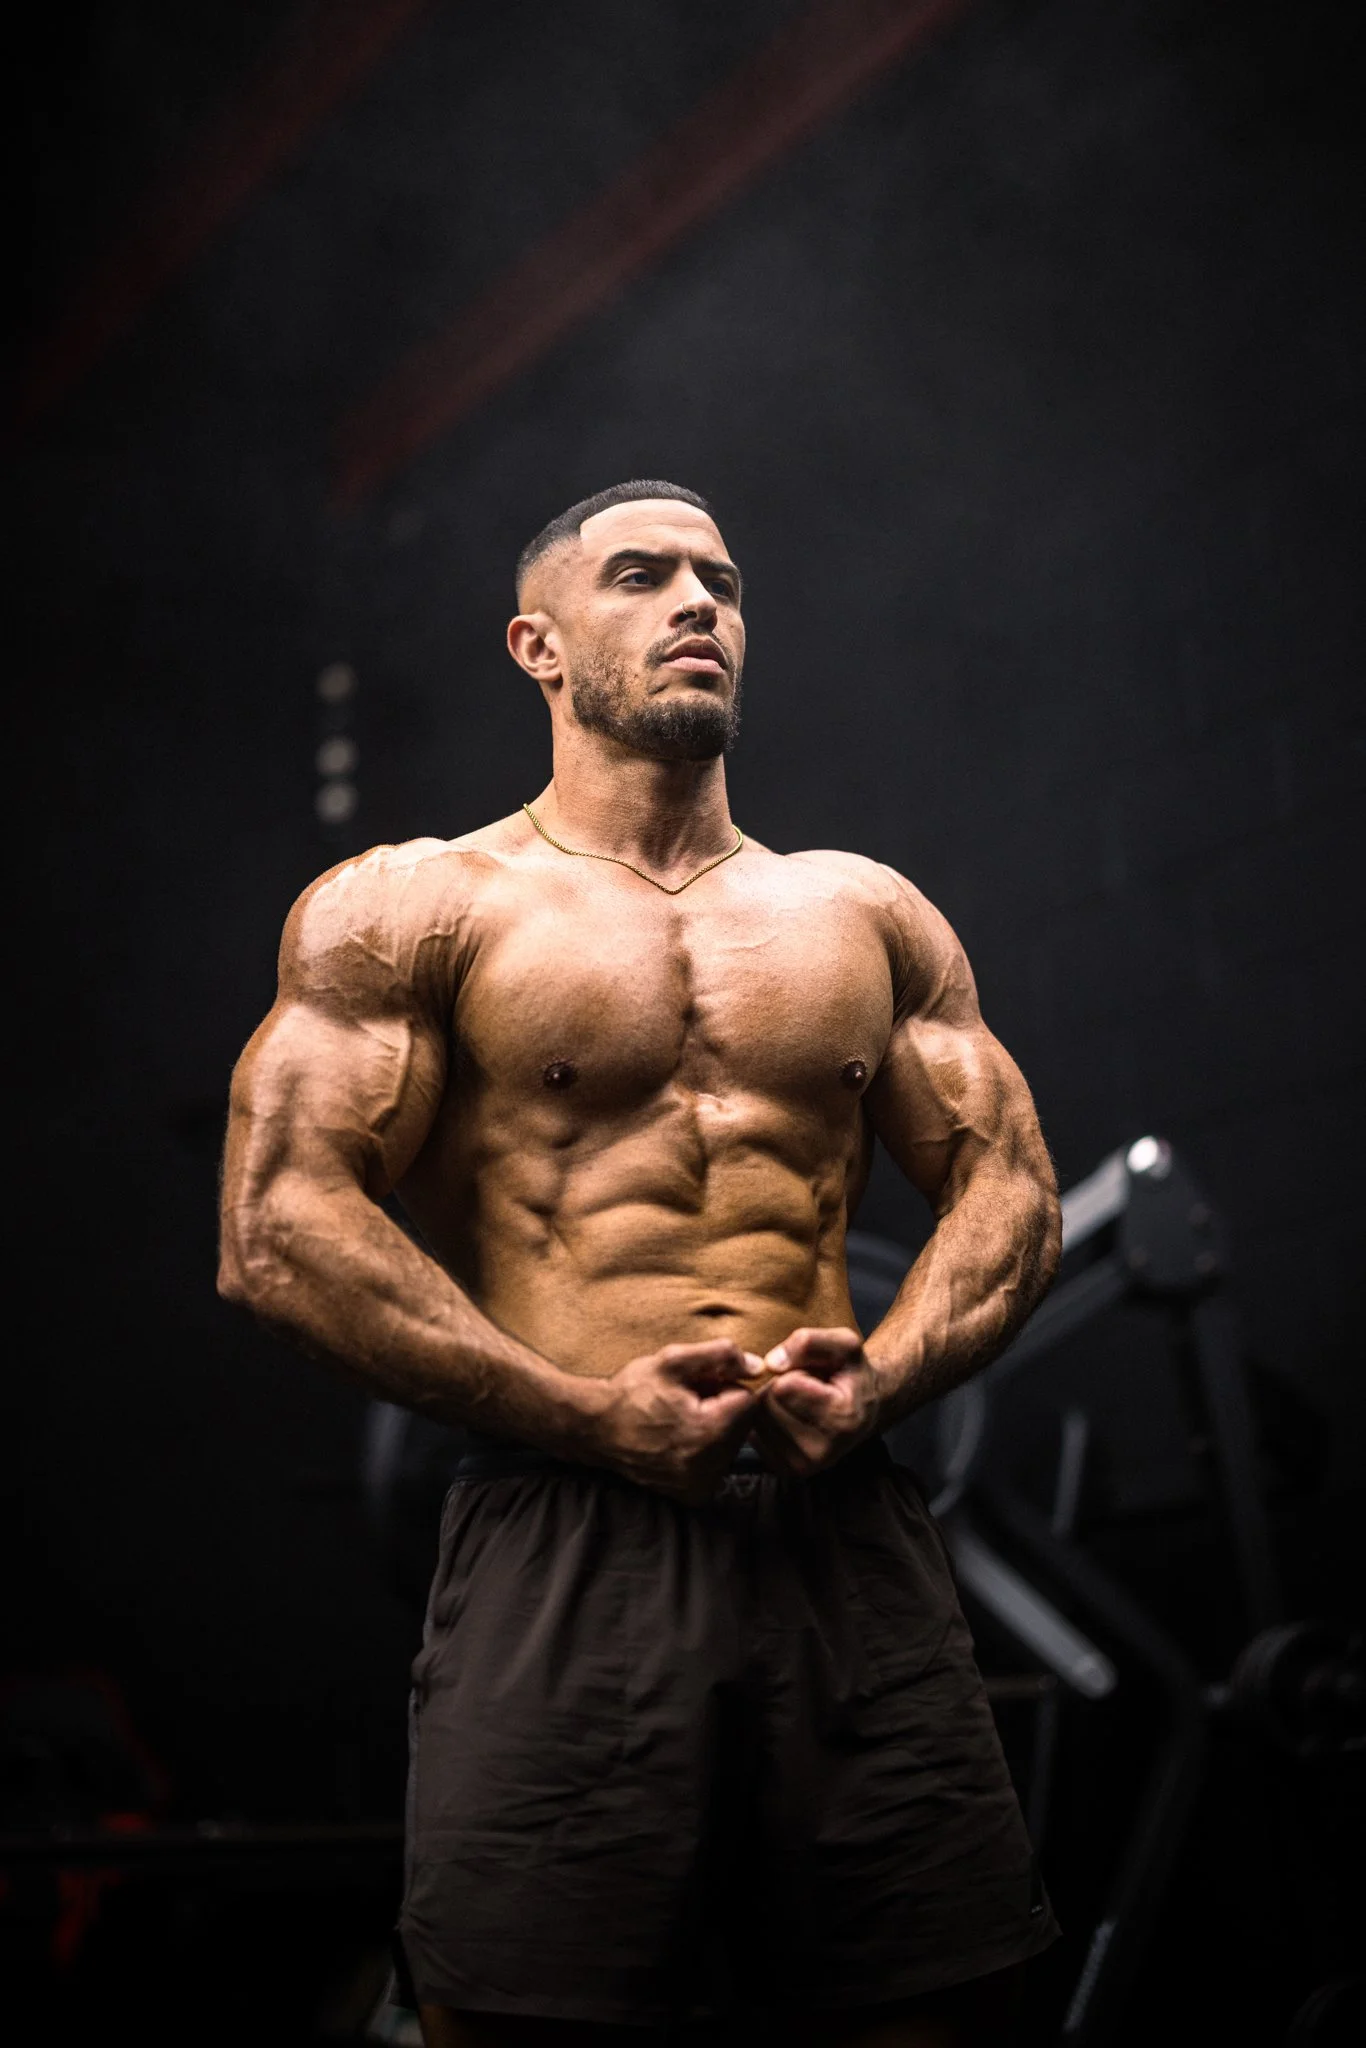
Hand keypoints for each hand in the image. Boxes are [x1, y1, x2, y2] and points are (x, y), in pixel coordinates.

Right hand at [588, 1340, 766, 1501]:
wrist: (595, 1428)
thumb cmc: (632, 1391)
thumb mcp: (674, 1360)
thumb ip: (721, 1355)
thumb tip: (760, 1366)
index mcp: (708, 1431)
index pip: (747, 1400)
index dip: (724, 1385)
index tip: (698, 1385)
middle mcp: (708, 1465)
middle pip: (742, 1425)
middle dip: (722, 1407)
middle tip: (687, 1400)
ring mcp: (699, 1484)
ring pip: (732, 1444)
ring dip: (715, 1428)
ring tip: (681, 1418)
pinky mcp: (693, 1494)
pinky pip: (718, 1463)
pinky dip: (706, 1449)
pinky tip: (679, 1439)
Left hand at [750, 1326, 882, 1477]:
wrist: (864, 1408)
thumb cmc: (851, 1372)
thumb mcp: (842, 1343)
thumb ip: (809, 1342)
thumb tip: (771, 1363)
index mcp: (841, 1419)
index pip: (784, 1387)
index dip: (794, 1372)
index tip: (813, 1376)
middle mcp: (822, 1451)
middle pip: (767, 1405)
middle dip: (779, 1388)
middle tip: (806, 1389)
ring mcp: (803, 1466)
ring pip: (757, 1421)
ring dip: (771, 1405)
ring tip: (799, 1403)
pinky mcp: (786, 1470)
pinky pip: (754, 1435)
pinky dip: (766, 1422)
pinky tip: (789, 1417)